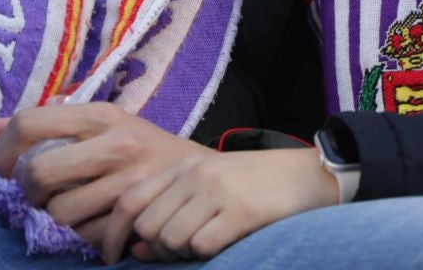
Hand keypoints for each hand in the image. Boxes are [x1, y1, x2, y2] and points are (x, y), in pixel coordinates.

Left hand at [0, 103, 212, 253]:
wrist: (202, 179)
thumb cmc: (143, 149)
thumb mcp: (102, 126)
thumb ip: (49, 125)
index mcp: (100, 114)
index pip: (31, 122)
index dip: (6, 151)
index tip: (5, 169)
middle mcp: (115, 142)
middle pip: (39, 172)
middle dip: (29, 191)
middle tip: (38, 195)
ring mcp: (129, 179)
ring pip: (61, 212)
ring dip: (58, 219)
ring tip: (73, 210)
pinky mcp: (140, 214)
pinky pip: (88, 237)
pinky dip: (85, 238)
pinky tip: (96, 226)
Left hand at [104, 148, 336, 263]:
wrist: (308, 175)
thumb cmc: (255, 187)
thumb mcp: (208, 188)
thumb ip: (170, 210)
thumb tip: (135, 248)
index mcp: (183, 166)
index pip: (130, 200)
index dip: (113, 233)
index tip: (114, 256)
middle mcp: (195, 174)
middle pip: (147, 226)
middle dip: (157, 250)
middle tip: (180, 253)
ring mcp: (218, 190)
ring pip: (171, 238)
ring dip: (183, 254)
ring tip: (205, 246)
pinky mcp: (241, 210)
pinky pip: (202, 245)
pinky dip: (207, 253)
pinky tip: (225, 244)